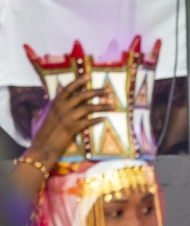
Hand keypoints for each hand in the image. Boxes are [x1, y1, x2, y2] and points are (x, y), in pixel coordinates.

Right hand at [9, 74, 113, 199]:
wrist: (41, 149)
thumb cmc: (41, 133)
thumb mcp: (44, 115)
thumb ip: (51, 104)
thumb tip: (56, 92)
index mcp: (55, 103)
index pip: (68, 88)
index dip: (79, 81)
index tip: (89, 76)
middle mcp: (62, 108)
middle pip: (82, 95)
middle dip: (96, 91)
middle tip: (107, 90)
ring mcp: (68, 118)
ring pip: (88, 108)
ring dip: (101, 106)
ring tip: (111, 105)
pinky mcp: (72, 128)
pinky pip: (88, 122)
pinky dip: (96, 120)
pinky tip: (103, 118)